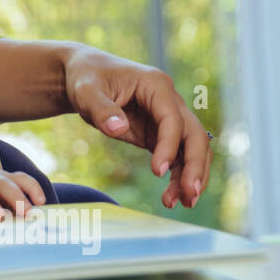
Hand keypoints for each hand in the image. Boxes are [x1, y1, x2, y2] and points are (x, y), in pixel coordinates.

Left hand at [62, 45, 212, 208]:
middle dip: (195, 165)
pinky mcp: (160, 133)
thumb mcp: (86, 91)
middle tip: (189, 194)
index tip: (156, 172)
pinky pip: (178, 156)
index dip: (169, 146)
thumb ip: (101, 108)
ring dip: (191, 175)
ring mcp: (168, 118)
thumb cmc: (86, 78)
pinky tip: (172, 198)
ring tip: (182, 203)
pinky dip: (178, 176)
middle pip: (195, 135)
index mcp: (157, 85)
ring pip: (192, 149)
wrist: (84, 75)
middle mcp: (170, 101)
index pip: (172, 119)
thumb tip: (118, 128)